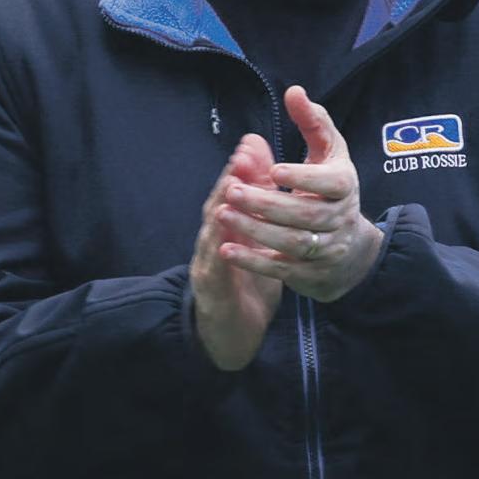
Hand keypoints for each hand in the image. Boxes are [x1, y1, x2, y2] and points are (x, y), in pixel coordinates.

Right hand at [191, 132, 283, 369]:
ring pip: (213, 233)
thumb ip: (262, 216)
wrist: (232, 334)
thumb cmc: (246, 287)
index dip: (242, 169)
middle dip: (230, 180)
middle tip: (243, 155)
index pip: (233, 195)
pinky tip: (223, 237)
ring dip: (220, 208)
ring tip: (231, 186)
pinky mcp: (211, 292)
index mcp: (228, 231)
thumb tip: (271, 182)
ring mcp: (208, 266)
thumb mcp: (258, 247)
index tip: (253, 143)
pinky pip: (214, 269)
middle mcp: (214, 243)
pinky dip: (218, 252)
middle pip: (219, 206)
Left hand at [216, 85, 382, 301]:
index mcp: (346, 186)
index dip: (305, 176)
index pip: (332, 182)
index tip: (274, 169)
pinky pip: (281, 269)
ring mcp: (327, 249)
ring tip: (223, 214)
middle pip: (305, 214)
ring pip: (292, 243)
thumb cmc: (332, 188)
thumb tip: (293, 91)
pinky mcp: (311, 273)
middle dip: (266, 203)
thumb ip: (313, 122)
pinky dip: (254, 261)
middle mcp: (340, 219)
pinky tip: (227, 249)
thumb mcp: (329, 154)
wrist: (350, 250)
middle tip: (232, 190)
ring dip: (255, 230)